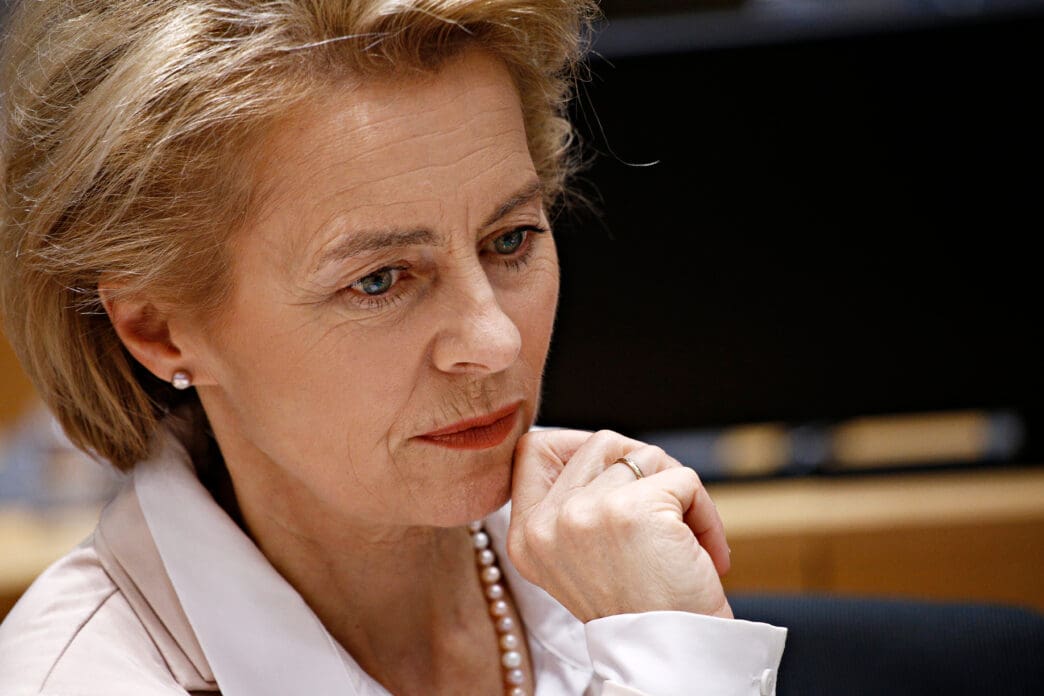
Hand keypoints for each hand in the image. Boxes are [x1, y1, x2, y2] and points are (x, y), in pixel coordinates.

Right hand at [507, 429, 732, 622]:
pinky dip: (705, 511)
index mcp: (526, 536)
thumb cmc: (638, 608)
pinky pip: (684, 477)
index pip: (533, 448)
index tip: (615, 477)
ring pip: (645, 455)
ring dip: (678, 492)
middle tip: (664, 512)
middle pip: (600, 442)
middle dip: (642, 468)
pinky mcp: (634, 510)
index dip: (577, 445)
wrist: (671, 659)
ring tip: (685, 539)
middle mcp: (547, 523)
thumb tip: (604, 447)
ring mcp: (586, 514)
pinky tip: (704, 552)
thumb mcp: (578, 557)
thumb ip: (572, 503)